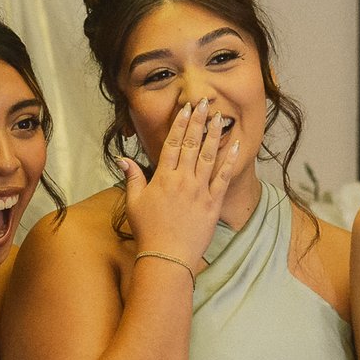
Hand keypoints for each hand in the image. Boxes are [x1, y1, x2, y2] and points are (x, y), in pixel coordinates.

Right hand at [121, 98, 250, 272]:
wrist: (167, 257)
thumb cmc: (148, 231)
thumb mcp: (134, 202)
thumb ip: (132, 178)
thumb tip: (123, 159)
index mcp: (162, 178)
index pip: (172, 144)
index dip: (180, 124)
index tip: (186, 108)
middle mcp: (182, 180)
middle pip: (191, 144)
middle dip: (198, 121)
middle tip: (205, 102)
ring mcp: (199, 191)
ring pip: (208, 156)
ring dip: (214, 134)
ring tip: (219, 117)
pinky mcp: (213, 203)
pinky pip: (223, 177)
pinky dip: (230, 160)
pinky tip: (235, 144)